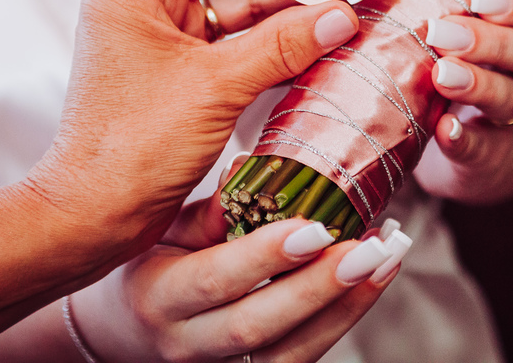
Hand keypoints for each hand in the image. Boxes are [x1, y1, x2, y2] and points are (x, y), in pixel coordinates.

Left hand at [26, 0, 359, 256]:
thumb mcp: (213, 88)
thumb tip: (343, 14)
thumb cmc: (128, 149)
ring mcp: (168, 34)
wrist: (94, 216)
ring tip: (344, 3)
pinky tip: (320, 37)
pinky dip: (280, 34)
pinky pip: (242, 35)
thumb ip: (282, 46)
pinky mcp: (187, 68)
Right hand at [70, 184, 406, 362]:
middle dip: (319, 286)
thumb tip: (250, 169)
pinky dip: (344, 318)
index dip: (266, 256)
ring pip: (290, 352)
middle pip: (258, 324)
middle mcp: (188, 343)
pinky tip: (375, 280)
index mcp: (159, 294)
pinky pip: (302, 357)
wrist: (125, 333)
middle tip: (369, 248)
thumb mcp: (163, 232)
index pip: (215, 278)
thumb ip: (210, 209)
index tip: (315, 226)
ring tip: (387, 258)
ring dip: (347, 306)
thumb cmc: (151, 268)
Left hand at [414, 0, 512, 201]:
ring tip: (440, 75)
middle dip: (490, 40)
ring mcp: (508, 117)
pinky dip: (465, 140)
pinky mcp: (487, 155)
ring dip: (478, 84)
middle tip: (440, 32)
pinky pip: (484, 148)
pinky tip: (444, 129)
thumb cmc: (432, 63)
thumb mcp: (438, 29)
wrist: (441, 141)